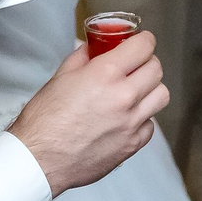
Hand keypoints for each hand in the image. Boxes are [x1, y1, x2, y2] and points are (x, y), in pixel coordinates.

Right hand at [11, 32, 168, 194]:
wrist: (40, 159)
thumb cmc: (44, 120)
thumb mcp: (60, 77)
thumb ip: (82, 58)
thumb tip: (93, 48)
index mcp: (105, 74)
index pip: (144, 46)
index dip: (144, 40)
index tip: (141, 42)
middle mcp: (124, 96)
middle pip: (156, 69)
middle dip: (147, 62)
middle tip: (136, 65)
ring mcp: (131, 122)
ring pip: (161, 95)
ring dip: (150, 89)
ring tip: (136, 91)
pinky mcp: (132, 144)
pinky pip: (151, 125)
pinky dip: (143, 118)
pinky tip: (127, 118)